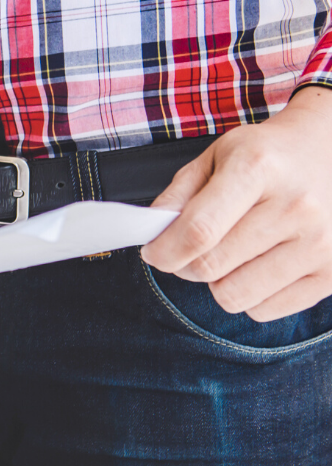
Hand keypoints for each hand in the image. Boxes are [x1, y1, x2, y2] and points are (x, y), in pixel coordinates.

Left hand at [142, 86, 331, 320]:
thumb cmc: (269, 156)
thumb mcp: (218, 155)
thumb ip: (178, 194)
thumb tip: (152, 236)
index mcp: (258, 168)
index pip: (198, 230)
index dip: (164, 251)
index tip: (154, 252)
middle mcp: (296, 207)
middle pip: (211, 267)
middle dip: (185, 265)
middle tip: (192, 249)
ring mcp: (323, 243)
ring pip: (234, 296)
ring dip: (218, 282)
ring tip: (232, 254)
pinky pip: (265, 310)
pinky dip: (251, 295)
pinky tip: (262, 264)